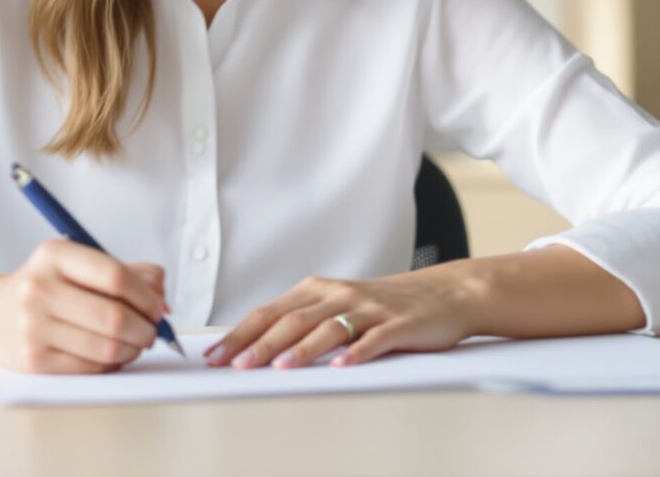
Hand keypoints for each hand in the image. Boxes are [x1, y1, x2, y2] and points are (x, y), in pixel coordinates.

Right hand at [0, 239, 170, 374]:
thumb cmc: (43, 288)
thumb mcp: (76, 265)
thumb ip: (125, 271)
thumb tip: (161, 294)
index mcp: (54, 256)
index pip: (115, 276)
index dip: (146, 296)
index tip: (157, 308)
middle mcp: (39, 289)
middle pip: (114, 316)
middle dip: (145, 328)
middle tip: (151, 331)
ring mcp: (34, 326)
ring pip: (107, 347)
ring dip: (133, 349)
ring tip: (135, 344)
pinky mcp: (33, 360)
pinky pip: (91, 368)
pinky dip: (113, 364)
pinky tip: (113, 355)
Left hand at [205, 267, 480, 369]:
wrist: (445, 293)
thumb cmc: (386, 305)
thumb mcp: (339, 305)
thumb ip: (305, 321)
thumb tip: (258, 347)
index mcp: (319, 290)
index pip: (269, 312)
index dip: (239, 333)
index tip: (214, 356)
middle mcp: (339, 295)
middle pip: (292, 319)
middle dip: (259, 343)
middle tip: (235, 365)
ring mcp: (369, 309)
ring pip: (328, 328)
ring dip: (301, 349)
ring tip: (279, 367)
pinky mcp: (398, 325)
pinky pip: (374, 339)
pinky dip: (356, 352)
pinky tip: (341, 366)